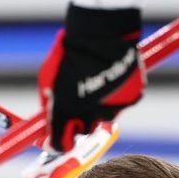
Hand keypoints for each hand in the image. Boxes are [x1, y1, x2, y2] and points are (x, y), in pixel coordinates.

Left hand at [38, 4, 144, 151]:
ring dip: (98, 106)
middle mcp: (89, 116)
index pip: (60, 144)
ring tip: (94, 81)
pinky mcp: (130, 99)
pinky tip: (109, 76)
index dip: (58, 141)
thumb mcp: (49, 78)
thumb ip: (49, 103)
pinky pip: (120, 103)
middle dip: (79, 120)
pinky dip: (116, 95)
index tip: (56, 137)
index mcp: (65, 112)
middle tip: (78, 100)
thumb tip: (48, 120)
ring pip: (103, 117)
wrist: (101, 33)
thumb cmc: (70, 52)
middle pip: (83, 131)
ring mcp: (112, 108)